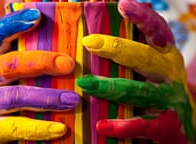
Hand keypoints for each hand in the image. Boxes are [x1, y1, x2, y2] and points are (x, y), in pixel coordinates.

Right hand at [0, 8, 79, 143]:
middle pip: (9, 65)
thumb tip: (62, 51)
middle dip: (40, 62)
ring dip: (46, 97)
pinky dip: (39, 128)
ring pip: (14, 96)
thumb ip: (26, 62)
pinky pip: (16, 127)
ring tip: (72, 100)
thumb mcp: (9, 75)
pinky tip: (60, 129)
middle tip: (68, 64)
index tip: (36, 17)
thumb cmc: (1, 95)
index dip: (14, 24)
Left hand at [77, 0, 195, 142]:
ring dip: (111, 87)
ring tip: (86, 84)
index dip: (142, 16)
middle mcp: (169, 73)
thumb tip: (93, 41)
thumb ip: (132, 56)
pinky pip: (142, 124)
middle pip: (144, 57)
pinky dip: (121, 126)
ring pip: (139, 91)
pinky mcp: (166, 125)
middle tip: (91, 42)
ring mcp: (169, 99)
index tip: (123, 4)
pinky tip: (101, 125)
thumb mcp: (153, 68)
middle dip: (117, 48)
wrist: (187, 123)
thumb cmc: (160, 89)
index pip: (156, 31)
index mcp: (165, 55)